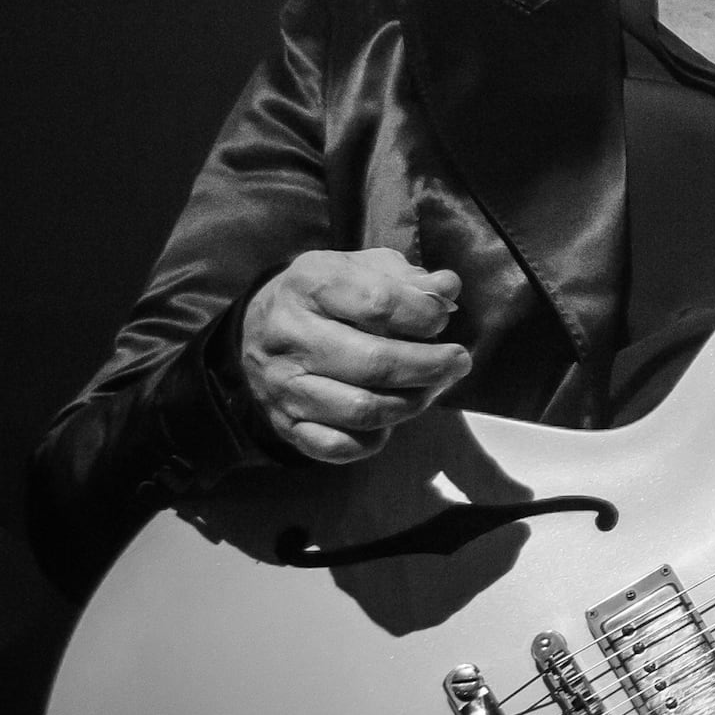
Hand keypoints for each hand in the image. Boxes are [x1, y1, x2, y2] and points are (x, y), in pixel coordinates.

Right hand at [238, 247, 471, 462]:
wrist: (257, 328)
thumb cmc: (329, 294)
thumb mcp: (364, 267)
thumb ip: (409, 277)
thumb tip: (448, 289)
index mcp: (311, 284)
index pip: (379, 303)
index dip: (424, 314)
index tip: (442, 318)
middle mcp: (290, 335)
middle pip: (374, 364)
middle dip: (429, 366)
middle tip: (458, 362)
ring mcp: (283, 385)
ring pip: (360, 410)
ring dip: (410, 403)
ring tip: (432, 388)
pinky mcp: (284, 424)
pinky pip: (336, 446)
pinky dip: (372, 440)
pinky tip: (390, 420)